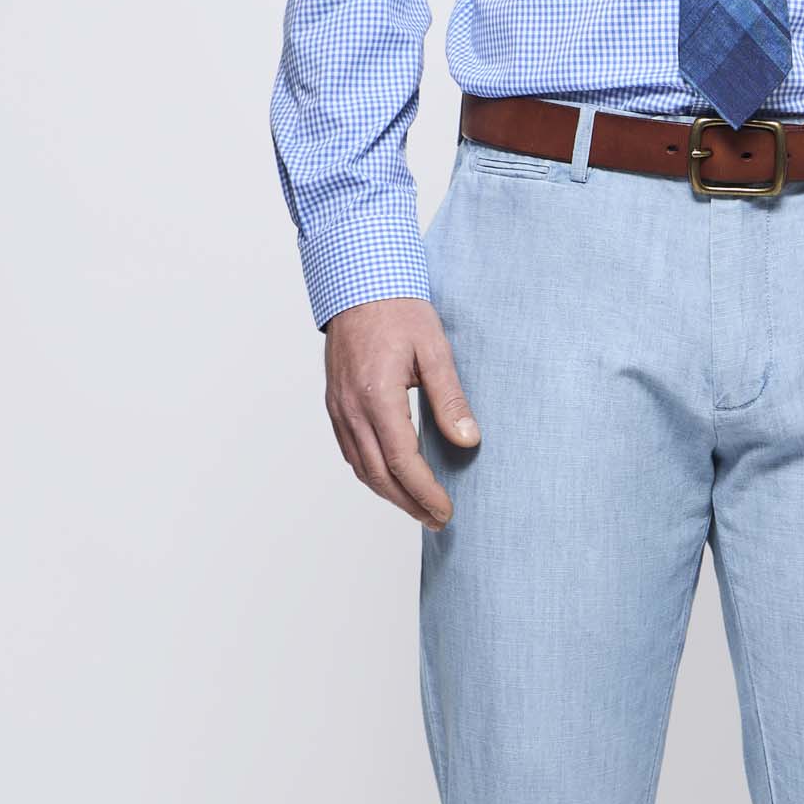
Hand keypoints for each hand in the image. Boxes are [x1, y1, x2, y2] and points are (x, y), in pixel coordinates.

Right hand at [321, 296, 479, 528]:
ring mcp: (337, 408)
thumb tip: (469, 440)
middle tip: (438, 519)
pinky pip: (351, 452)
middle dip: (410, 503)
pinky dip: (372, 474)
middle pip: (379, 474)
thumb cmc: (399, 310)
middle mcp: (350, 408)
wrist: (358, 284)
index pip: (402, 460)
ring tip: (419, 509)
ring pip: (361, 468)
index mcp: (376, 395)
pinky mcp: (334, 405)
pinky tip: (392, 480)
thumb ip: (450, 398)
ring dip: (390, 494)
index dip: (425, 491)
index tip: (446, 510)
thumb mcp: (435, 349)